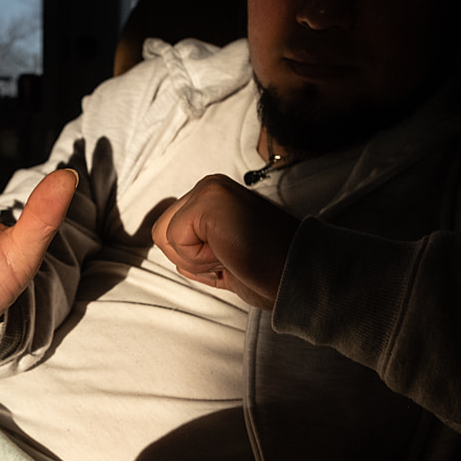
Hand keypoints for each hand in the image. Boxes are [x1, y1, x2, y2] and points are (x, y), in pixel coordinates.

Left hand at [152, 174, 297, 309]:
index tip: (232, 257)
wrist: (298, 275)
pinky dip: (200, 260)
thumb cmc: (268, 269)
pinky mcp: (208, 202)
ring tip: (232, 254)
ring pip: (165, 237)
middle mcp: (209, 185)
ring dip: (197, 260)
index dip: (196, 258)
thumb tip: (164, 241)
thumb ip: (196, 240)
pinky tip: (230, 254)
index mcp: (213, 194)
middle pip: (162, 234)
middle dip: (193, 258)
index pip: (171, 232)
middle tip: (233, 256)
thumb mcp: (223, 250)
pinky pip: (175, 241)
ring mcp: (209, 190)